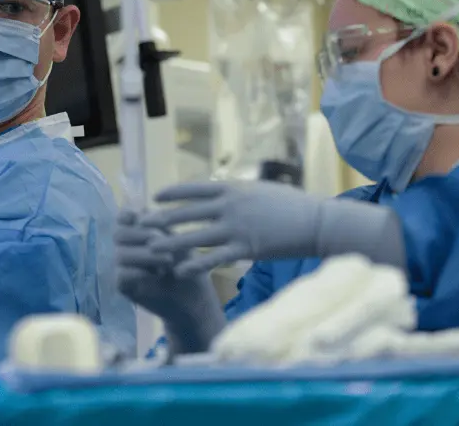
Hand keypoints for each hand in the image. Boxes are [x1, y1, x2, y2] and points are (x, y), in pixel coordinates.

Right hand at [115, 210, 225, 354]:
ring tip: (167, 261)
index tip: (138, 217)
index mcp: (137, 232)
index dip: (128, 215)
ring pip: (120, 254)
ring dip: (146, 255)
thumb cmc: (187, 265)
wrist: (193, 298)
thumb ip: (159, 226)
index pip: (122, 217)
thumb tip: (139, 213)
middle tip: (161, 241)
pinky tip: (156, 275)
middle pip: (119, 233)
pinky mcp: (122, 286)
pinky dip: (140, 272)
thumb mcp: (177, 240)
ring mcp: (121, 267)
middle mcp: (125, 247)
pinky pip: (121, 274)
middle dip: (142, 235)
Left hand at [145, 181, 404, 277]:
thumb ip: (236, 193)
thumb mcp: (259, 191)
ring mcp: (237, 228)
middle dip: (162, 219)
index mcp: (233, 188)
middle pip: (188, 213)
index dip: (172, 193)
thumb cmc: (291, 205)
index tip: (154, 197)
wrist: (316, 222)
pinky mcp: (246, 249)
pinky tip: (179, 271)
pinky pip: (214, 259)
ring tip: (150, 250)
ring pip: (194, 237)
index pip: (194, 189)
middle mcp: (230, 205)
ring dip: (170, 244)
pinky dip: (195, 265)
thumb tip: (220, 192)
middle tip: (142, 224)